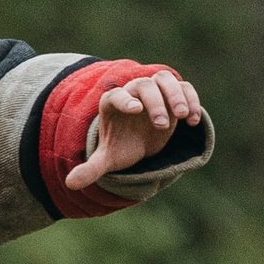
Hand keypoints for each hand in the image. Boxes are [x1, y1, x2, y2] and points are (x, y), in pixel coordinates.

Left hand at [64, 71, 203, 191]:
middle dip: (155, 103)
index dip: (125, 100)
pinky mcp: (173, 93)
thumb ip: (91, 169)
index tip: (135, 110)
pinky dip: (191, 99)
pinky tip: (192, 121)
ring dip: (175, 95)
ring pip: (164, 79)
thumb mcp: (107, 160)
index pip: (116, 95)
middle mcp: (133, 92)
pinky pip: (184, 87)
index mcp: (112, 103)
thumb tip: (70, 184)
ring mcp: (154, 90)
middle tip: (161, 126)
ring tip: (182, 117)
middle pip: (143, 85)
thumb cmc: (121, 147)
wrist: (141, 142)